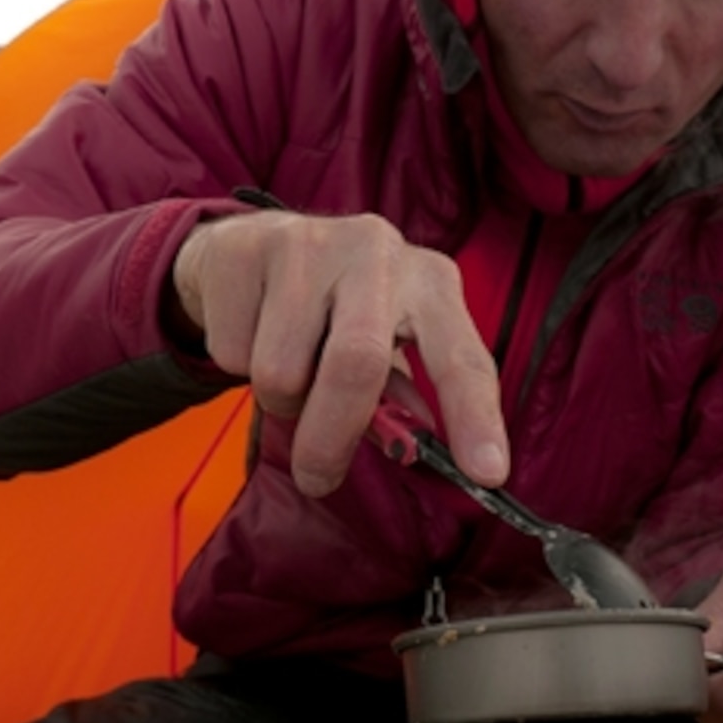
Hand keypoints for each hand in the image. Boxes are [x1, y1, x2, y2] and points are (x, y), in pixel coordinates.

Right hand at [170, 210, 507, 497]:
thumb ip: (398, 398)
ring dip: (280, 399)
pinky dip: (237, 365)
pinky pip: (235, 352)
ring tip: (286, 368)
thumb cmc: (333, 310)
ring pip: (282, 371)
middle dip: (333, 435)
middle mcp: (378, 252)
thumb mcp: (383, 342)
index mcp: (428, 282)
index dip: (476, 417)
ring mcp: (309, 245)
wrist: (249, 248)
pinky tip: (252, 331)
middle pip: (357, 362)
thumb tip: (408, 450)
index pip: (461, 356)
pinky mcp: (245, 250)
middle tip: (318, 478)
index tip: (487, 473)